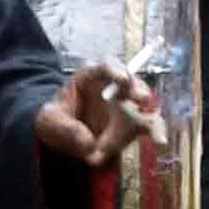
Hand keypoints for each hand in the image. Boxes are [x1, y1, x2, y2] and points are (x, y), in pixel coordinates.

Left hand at [33, 59, 159, 168]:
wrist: (60, 137)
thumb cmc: (53, 121)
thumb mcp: (48, 121)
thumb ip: (64, 128)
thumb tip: (87, 142)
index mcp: (89, 78)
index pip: (104, 66)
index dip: (114, 69)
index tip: (121, 79)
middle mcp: (111, 88)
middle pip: (129, 82)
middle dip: (135, 88)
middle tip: (139, 98)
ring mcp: (124, 106)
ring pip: (143, 104)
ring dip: (149, 110)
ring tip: (153, 122)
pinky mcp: (132, 124)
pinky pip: (148, 126)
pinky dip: (156, 132)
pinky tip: (160, 142)